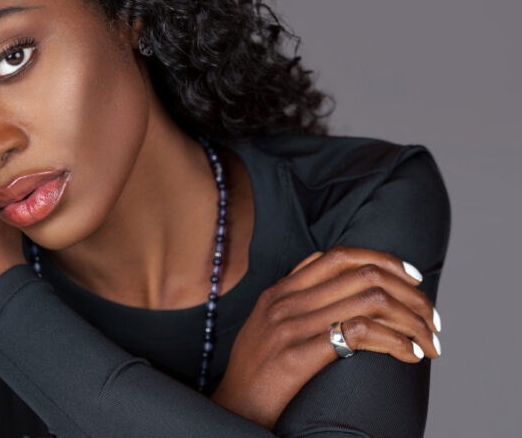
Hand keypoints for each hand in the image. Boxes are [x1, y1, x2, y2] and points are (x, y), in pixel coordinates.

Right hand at [210, 245, 440, 429]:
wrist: (233, 409)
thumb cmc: (257, 373)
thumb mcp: (268, 325)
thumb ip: (298, 301)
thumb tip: (344, 287)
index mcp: (280, 291)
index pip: (340, 256)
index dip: (386, 261)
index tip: (414, 280)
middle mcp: (285, 302)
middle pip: (363, 274)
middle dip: (410, 295)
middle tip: (432, 321)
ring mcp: (290, 327)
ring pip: (370, 300)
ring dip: (411, 321)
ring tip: (428, 343)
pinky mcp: (297, 356)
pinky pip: (359, 332)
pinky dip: (395, 341)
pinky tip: (408, 355)